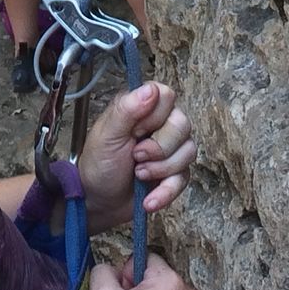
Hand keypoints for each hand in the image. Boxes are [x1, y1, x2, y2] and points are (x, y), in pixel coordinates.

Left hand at [76, 81, 195, 229]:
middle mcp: (161, 124)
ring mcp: (171, 149)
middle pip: (183, 124)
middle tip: (136, 156)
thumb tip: (151, 89)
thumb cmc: (99, 163)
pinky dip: (166, 192)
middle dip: (159, 147)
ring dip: (161, 169)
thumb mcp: (107, 135)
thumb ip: (127, 109)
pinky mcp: (176, 173)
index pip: (167, 96)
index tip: (135, 131)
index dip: (154, 116)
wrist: (100, 200)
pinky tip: (149, 199)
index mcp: (142, 108)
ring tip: (139, 174)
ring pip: (189, 151)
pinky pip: (185, 179)